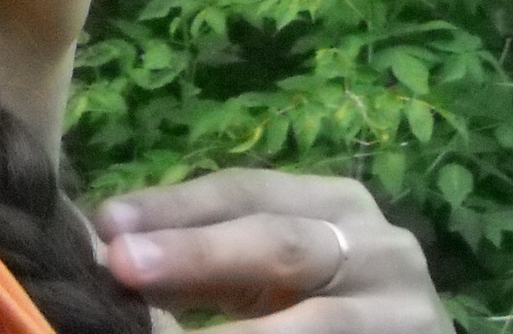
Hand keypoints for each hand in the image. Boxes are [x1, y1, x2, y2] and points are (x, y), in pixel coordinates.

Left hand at [93, 167, 451, 333]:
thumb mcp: (269, 284)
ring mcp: (404, 306)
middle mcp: (379, 244)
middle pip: (278, 240)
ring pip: (312, 322)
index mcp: (336, 205)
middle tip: (123, 264)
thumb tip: (112, 255)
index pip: (248, 192)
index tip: (107, 222)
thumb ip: (206, 272)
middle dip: (196, 251)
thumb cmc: (327, 316)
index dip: (177, 205)